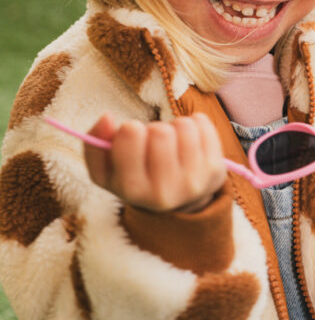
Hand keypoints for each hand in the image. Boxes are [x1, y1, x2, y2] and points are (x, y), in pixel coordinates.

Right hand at [83, 113, 227, 211]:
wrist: (175, 202)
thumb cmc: (135, 177)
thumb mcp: (106, 168)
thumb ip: (94, 143)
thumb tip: (106, 117)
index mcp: (132, 189)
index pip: (131, 136)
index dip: (130, 128)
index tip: (132, 134)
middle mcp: (164, 191)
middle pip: (161, 131)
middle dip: (154, 129)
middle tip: (154, 143)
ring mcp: (193, 182)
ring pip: (184, 126)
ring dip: (175, 127)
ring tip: (171, 142)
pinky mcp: (215, 171)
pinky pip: (203, 124)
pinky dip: (194, 124)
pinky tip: (188, 141)